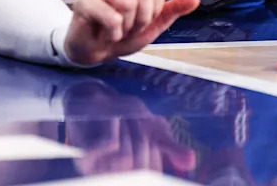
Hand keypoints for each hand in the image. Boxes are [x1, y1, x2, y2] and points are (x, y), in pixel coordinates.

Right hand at [65, 0, 199, 65]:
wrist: (94, 52)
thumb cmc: (122, 32)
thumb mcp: (153, 23)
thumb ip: (173, 9)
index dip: (154, 9)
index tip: (141, 19)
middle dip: (140, 19)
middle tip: (127, 26)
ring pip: (128, 2)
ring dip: (126, 26)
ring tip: (115, 28)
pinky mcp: (82, 0)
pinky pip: (111, 18)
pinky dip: (113, 34)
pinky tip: (104, 34)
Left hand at [66, 85, 195, 173]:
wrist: (94, 99)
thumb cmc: (125, 117)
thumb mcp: (153, 128)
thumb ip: (170, 146)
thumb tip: (191, 162)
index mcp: (136, 174)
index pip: (153, 172)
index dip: (154, 148)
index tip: (146, 132)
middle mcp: (116, 177)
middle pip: (139, 165)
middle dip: (139, 136)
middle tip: (131, 122)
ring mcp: (99, 172)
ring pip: (125, 157)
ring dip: (127, 130)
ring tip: (120, 121)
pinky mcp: (84, 158)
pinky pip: (110, 145)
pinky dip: (115, 126)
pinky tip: (111, 120)